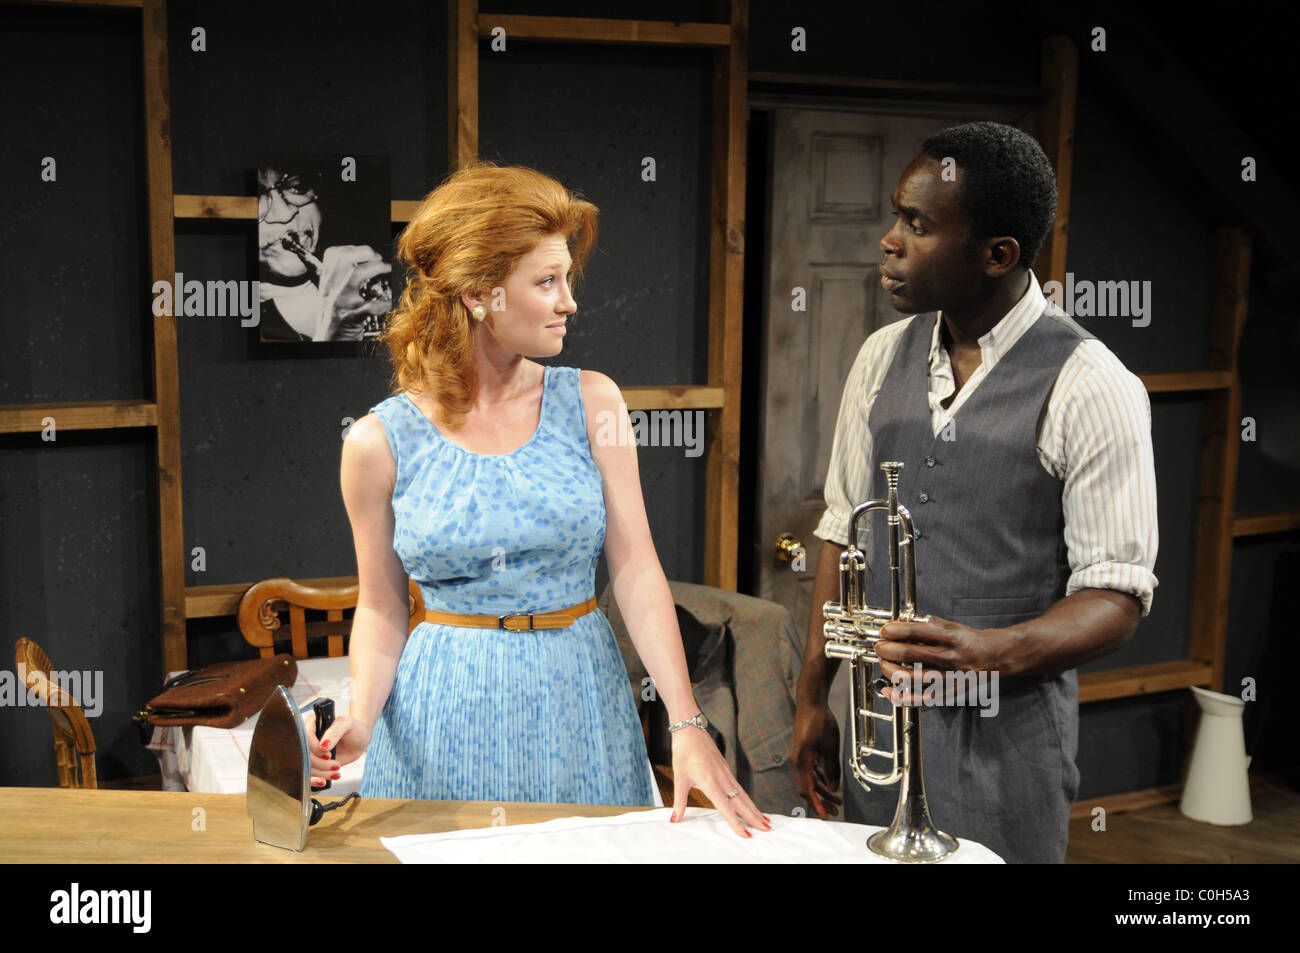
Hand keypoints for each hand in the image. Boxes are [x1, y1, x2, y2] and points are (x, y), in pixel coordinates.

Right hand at [305, 709, 370, 788]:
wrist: (359, 741)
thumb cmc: (353, 729)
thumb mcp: (347, 725)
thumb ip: (335, 732)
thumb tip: (322, 746)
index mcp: (312, 724)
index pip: (305, 737)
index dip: (315, 748)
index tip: (328, 754)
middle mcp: (307, 738)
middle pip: (304, 755)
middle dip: (319, 763)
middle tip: (336, 765)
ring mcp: (310, 752)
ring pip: (306, 767)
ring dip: (321, 773)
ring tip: (337, 771)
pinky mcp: (314, 764)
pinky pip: (309, 775)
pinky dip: (318, 780)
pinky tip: (332, 777)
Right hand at [313, 244, 391, 339]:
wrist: (328, 346)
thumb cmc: (336, 321)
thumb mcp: (333, 296)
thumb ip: (344, 280)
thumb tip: (368, 264)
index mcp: (326, 282)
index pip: (333, 253)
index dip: (353, 248)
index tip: (368, 254)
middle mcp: (330, 289)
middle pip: (344, 258)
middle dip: (366, 253)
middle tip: (379, 260)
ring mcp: (339, 303)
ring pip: (355, 275)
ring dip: (376, 268)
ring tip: (387, 270)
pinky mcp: (350, 319)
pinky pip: (370, 306)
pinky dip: (384, 303)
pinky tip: (389, 302)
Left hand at [669, 726, 769, 836]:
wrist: (690, 730)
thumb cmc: (683, 752)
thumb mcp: (679, 778)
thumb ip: (679, 801)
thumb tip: (674, 819)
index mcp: (710, 783)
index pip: (726, 808)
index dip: (736, 822)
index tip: (746, 834)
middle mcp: (722, 779)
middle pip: (741, 802)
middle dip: (754, 817)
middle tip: (767, 829)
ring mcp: (726, 773)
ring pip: (743, 795)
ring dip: (755, 809)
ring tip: (765, 821)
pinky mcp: (727, 769)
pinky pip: (740, 787)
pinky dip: (748, 798)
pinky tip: (751, 805)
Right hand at [790, 700, 840, 817]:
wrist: (811, 702)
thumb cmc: (820, 721)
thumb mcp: (831, 747)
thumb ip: (832, 769)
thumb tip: (833, 788)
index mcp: (801, 762)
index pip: (807, 790)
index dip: (817, 804)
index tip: (825, 816)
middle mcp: (797, 761)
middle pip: (807, 787)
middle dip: (821, 801)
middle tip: (835, 811)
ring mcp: (799, 757)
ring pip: (809, 780)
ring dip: (822, 791)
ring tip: (837, 800)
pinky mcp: (803, 752)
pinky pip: (810, 771)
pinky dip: (819, 779)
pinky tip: (829, 784)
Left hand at [875, 615, 1004, 704]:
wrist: (998, 656)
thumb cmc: (971, 640)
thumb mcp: (952, 625)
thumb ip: (928, 624)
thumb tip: (901, 623)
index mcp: (951, 636)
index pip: (917, 632)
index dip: (895, 631)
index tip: (884, 631)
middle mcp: (951, 656)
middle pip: (912, 655)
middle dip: (888, 650)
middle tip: (879, 647)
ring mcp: (951, 677)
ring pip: (914, 678)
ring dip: (891, 671)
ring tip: (883, 664)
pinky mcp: (951, 693)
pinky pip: (922, 698)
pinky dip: (903, 697)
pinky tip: (889, 692)